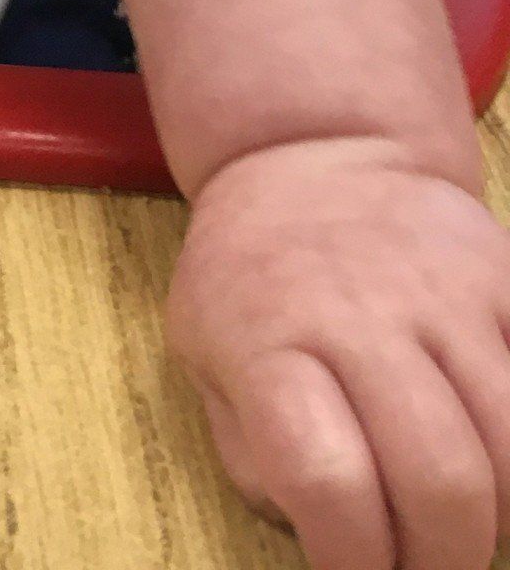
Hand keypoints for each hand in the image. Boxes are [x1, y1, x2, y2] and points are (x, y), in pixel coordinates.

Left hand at [165, 136, 509, 569]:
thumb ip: (255, 453)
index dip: (355, 562)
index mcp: (269, 341)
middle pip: (442, 480)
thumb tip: (324, 536)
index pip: (329, 483)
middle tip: (424, 562)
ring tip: (466, 514)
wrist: (310, 158)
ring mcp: (442, 292)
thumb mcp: (206, 355)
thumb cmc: (253, 281)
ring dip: (501, 514)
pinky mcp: (504, 274)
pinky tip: (500, 455)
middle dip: (443, 559)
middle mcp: (360, 312)